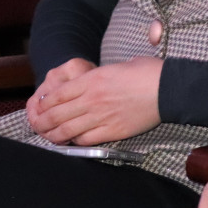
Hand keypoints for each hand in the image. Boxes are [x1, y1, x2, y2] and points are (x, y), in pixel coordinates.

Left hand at [27, 56, 162, 144]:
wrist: (169, 89)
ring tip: (50, 136)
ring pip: (66, 130)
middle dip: (41, 122)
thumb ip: (99, 75)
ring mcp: (101, 117)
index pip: (56, 95)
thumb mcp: (118, 66)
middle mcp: (92, 99)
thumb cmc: (148, 72)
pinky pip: (86, 140)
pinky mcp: (113, 131)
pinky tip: (74, 139)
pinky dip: (75, 141)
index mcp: (92, 80)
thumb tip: (91, 81)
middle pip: (55, 115)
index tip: (41, 107)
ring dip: (53, 135)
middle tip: (38, 125)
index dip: (44, 103)